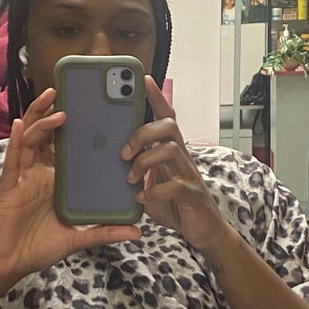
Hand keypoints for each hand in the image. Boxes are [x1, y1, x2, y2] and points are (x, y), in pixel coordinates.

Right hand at [0, 89, 140, 294]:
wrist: (12, 265)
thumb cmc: (40, 247)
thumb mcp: (79, 238)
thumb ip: (105, 232)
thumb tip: (137, 231)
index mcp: (57, 179)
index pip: (67, 146)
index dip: (76, 127)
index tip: (92, 108)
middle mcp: (40, 172)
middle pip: (47, 134)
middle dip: (55, 110)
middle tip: (68, 90)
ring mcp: (24, 176)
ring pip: (30, 138)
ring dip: (40, 117)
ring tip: (54, 100)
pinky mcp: (11, 185)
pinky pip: (14, 158)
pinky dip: (17, 139)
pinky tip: (19, 123)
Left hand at [123, 78, 228, 252]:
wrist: (203, 230)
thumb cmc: (174, 203)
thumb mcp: (150, 182)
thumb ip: (135, 170)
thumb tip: (105, 160)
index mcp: (170, 150)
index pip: (165, 116)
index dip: (156, 97)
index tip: (143, 78)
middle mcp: (181, 157)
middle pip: (169, 126)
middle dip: (143, 132)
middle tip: (123, 152)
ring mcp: (189, 175)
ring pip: (172, 150)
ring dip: (145, 161)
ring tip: (130, 177)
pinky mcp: (192, 195)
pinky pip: (176, 186)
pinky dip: (154, 191)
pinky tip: (141, 198)